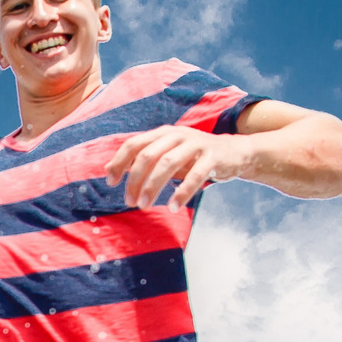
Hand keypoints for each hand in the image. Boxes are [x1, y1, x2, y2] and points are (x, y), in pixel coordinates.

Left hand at [103, 126, 251, 208]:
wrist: (235, 152)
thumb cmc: (194, 157)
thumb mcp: (166, 155)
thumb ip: (140, 160)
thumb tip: (107, 169)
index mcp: (163, 133)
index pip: (134, 144)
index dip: (119, 163)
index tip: (112, 183)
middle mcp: (177, 135)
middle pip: (148, 155)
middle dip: (135, 180)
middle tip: (130, 202)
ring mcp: (196, 144)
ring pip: (167, 164)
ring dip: (153, 186)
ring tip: (145, 205)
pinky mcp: (212, 156)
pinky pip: (194, 176)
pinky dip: (182, 192)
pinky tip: (173, 207)